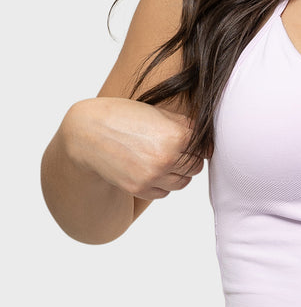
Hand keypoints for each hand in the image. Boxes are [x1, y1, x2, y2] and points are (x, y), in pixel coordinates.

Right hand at [64, 97, 204, 199]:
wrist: (86, 133)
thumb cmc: (123, 117)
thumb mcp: (158, 113)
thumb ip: (186, 127)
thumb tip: (209, 143)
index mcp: (176, 135)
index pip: (204, 148)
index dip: (198, 144)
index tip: (190, 141)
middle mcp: (167, 158)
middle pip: (196, 167)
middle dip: (189, 159)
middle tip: (175, 149)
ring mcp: (152, 176)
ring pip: (183, 183)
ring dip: (179, 173)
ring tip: (164, 160)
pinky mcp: (139, 188)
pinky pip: (163, 193)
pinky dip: (162, 184)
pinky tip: (152, 170)